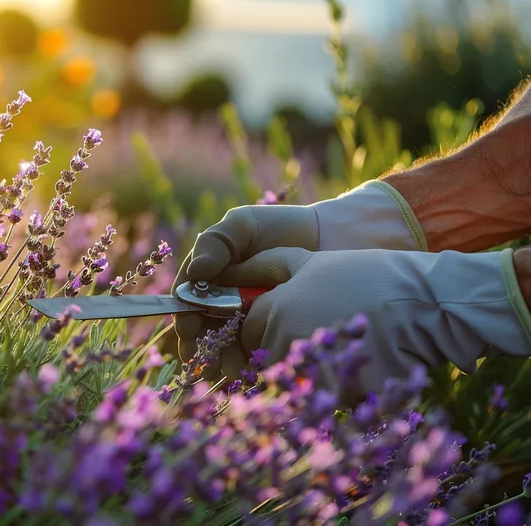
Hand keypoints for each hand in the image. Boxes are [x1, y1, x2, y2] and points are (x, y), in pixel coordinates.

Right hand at [171, 180, 427, 379]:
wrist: (327, 239)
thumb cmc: (280, 226)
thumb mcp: (243, 225)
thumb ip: (216, 243)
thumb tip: (196, 273)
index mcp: (209, 276)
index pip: (189, 300)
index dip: (185, 316)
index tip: (190, 330)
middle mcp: (223, 299)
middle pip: (204, 328)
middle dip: (203, 348)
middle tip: (207, 362)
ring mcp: (246, 317)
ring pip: (227, 344)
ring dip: (222, 359)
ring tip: (229, 371)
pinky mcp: (270, 330)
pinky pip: (254, 349)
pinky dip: (248, 362)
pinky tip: (248, 372)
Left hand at [217, 246, 530, 393]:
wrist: (427, 302)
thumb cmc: (368, 276)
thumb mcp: (313, 260)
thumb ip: (268, 265)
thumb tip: (232, 273)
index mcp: (276, 309)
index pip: (248, 332)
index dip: (263, 329)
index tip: (287, 324)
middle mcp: (286, 341)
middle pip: (267, 359)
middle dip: (285, 353)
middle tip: (320, 337)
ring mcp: (312, 371)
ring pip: (293, 382)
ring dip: (310, 372)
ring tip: (340, 350)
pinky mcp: (339, 397)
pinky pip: (323, 399)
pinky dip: (336, 388)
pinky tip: (358, 366)